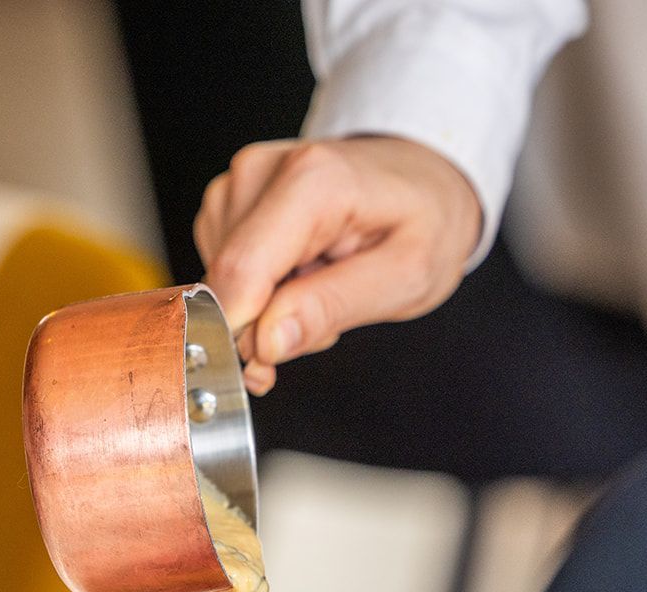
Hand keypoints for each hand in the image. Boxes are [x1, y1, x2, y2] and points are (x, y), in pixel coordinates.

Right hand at [194, 136, 481, 394]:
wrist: (422, 179)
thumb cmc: (424, 221)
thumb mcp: (406, 277)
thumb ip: (331, 308)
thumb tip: (264, 342)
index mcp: (311, 181)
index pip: (240, 273)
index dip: (243, 332)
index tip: (266, 365)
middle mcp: (261, 172)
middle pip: (227, 283)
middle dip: (266, 322)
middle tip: (327, 313)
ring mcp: (239, 184)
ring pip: (222, 283)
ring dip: (266, 306)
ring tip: (322, 282)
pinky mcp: (228, 203)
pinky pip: (225, 272)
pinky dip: (259, 288)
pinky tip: (301, 271)